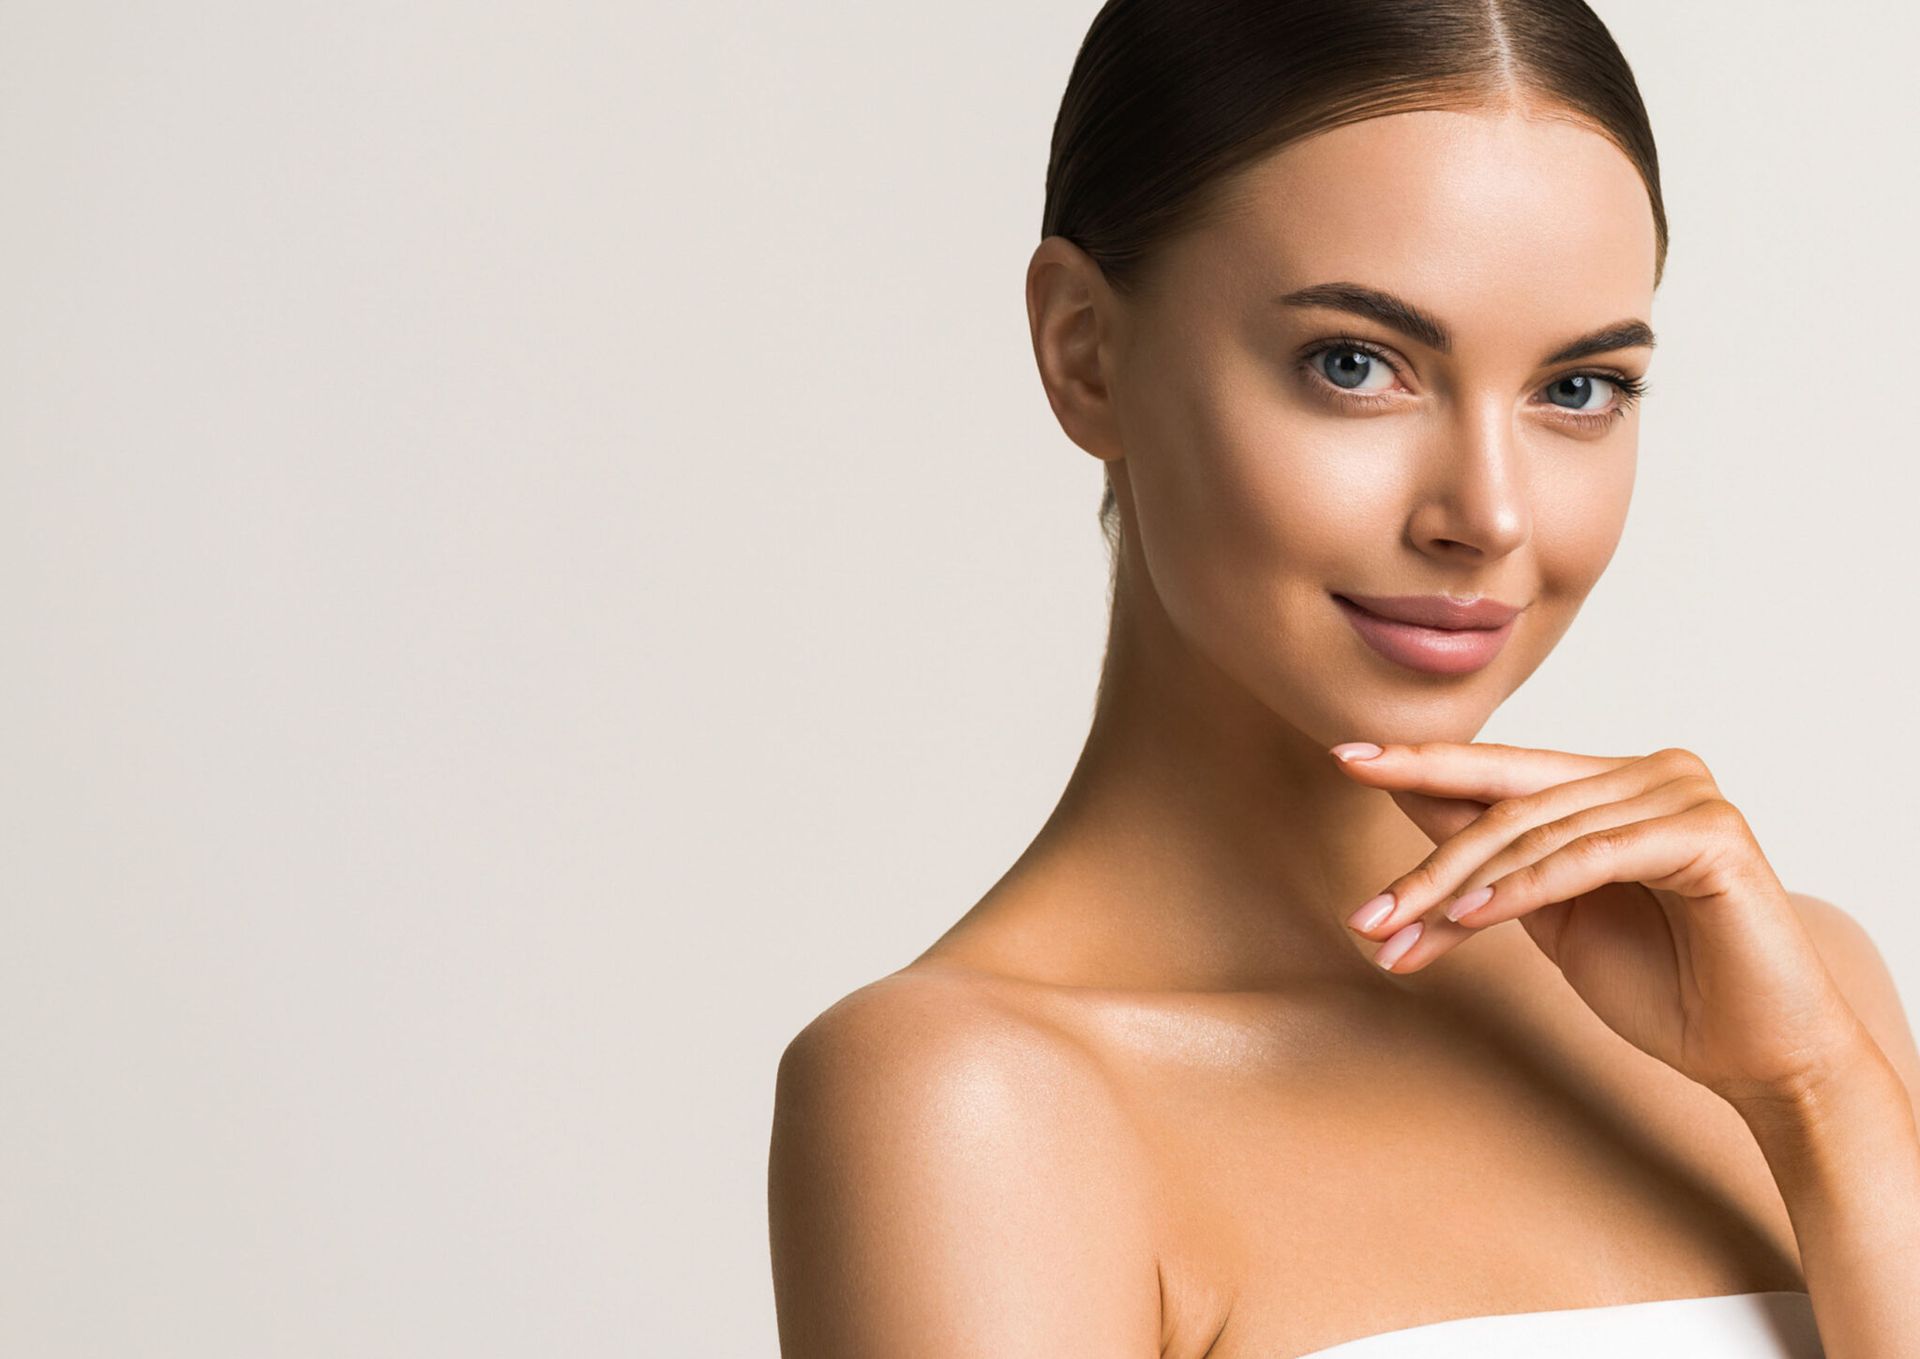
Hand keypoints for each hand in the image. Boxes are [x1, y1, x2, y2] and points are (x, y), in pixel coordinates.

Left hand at [1329, 741, 1876, 1107]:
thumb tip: (1412, 801)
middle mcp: (1652, 772)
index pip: (1502, 771)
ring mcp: (1685, 794)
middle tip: (1363, 911)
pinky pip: (1589, 857)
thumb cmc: (1662, 985)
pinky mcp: (1709, 834)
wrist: (1756, 1056)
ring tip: (1398, 934)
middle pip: (1508, 805)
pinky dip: (1522, 888)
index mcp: (1616, 782)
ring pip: (1536, 835)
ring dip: (1456, 891)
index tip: (1345, 760)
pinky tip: (1468, 918)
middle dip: (1425, 861)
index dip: (1422, 765)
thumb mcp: (1549, 913)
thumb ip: (1493, 861)